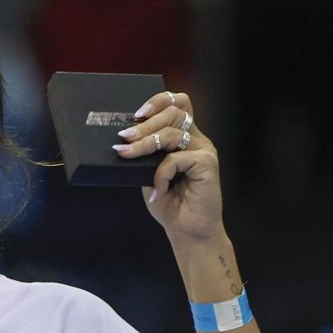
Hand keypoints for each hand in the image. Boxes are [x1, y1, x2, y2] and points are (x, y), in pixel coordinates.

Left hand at [113, 90, 224, 243]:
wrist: (188, 231)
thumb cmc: (170, 204)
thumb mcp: (149, 176)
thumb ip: (144, 156)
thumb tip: (124, 140)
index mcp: (185, 137)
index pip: (178, 103)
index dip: (158, 101)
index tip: (135, 114)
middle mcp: (196, 139)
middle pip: (174, 113)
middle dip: (145, 124)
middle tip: (124, 136)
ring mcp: (204, 149)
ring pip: (173, 132)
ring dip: (146, 142)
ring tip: (128, 153)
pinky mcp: (208, 163)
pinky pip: (176, 158)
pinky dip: (161, 173)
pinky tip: (157, 189)